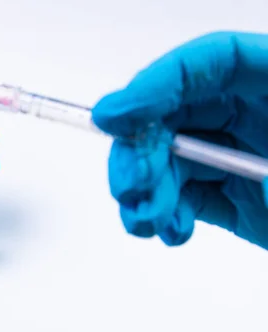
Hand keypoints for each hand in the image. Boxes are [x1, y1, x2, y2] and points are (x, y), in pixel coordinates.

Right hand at [92, 31, 267, 248]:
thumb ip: (261, 156)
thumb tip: (176, 144)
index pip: (210, 62)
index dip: (156, 83)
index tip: (115, 117)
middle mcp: (255, 113)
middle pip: (173, 112)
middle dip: (140, 152)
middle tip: (130, 187)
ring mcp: (238, 154)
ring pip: (167, 159)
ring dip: (144, 192)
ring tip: (147, 221)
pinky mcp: (229, 194)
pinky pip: (180, 196)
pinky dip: (164, 216)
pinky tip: (173, 231)